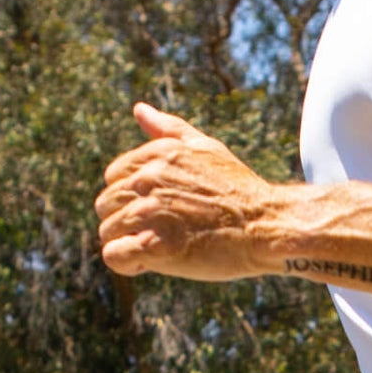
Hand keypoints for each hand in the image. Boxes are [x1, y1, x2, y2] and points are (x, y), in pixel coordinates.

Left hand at [96, 104, 282, 280]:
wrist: (266, 225)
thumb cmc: (239, 190)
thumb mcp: (206, 147)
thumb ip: (168, 128)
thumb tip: (139, 109)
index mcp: (157, 155)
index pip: (113, 176)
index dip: (132, 197)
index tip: (158, 210)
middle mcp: (148, 179)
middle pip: (106, 204)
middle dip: (126, 221)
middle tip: (161, 233)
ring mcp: (149, 213)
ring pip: (107, 231)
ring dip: (128, 243)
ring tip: (161, 249)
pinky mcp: (155, 246)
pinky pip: (114, 255)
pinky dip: (126, 262)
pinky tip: (149, 263)